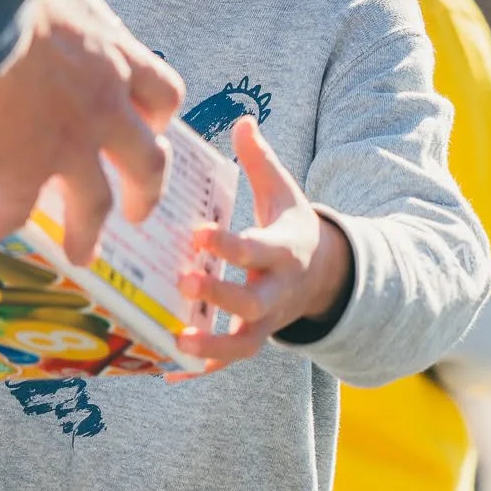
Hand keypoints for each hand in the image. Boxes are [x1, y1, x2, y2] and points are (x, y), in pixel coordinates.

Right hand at [0, 0, 183, 265]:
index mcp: (116, 56)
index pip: (162, 94)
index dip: (159, 117)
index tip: (151, 127)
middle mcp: (105, 106)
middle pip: (148, 162)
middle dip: (147, 191)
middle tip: (139, 211)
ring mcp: (67, 143)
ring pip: (96, 204)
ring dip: (89, 234)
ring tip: (81, 255)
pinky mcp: (19, 168)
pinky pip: (12, 212)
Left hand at [173, 118, 353, 369]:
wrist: (322, 274)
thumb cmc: (288, 227)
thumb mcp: (283, 191)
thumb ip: (260, 160)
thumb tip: (243, 120)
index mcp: (282, 250)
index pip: (257, 249)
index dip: (229, 245)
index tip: (197, 233)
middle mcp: (276, 290)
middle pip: (252, 302)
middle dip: (220, 294)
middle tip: (182, 280)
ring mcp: (266, 320)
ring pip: (244, 343)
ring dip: (212, 345)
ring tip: (178, 339)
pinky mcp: (254, 339)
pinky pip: (229, 362)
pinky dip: (203, 369)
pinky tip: (168, 370)